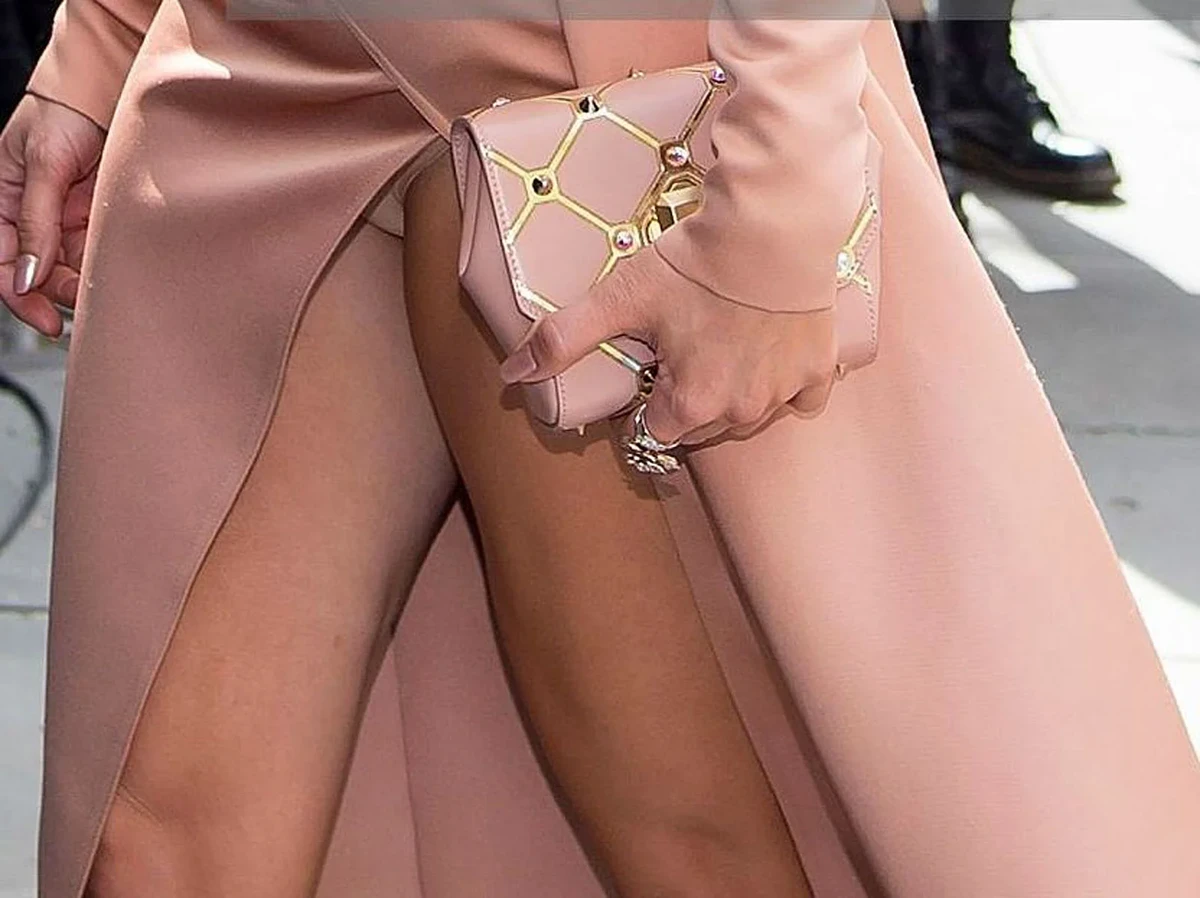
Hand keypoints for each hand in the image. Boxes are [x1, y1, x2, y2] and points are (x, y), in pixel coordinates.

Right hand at [0, 94, 103, 337]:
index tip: (45, 320)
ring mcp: (66, 222)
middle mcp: (33, 218)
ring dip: (86, 284)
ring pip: (71, 271)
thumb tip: (26, 275)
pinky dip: (106, 269)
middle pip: (39, 275)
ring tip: (106, 285)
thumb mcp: (44, 164)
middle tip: (87, 299)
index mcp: (3, 202)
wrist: (108, 94)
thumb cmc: (63, 115)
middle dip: (59, 292)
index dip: (19, 296)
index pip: (1, 263)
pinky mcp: (97, 222)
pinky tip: (119, 275)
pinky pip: (97, 257)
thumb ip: (35, 221)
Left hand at [499, 246, 838, 446]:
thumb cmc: (696, 263)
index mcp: (691, 406)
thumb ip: (563, 339)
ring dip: (734, 389)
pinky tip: (768, 345)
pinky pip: (800, 394)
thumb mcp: (621, 297)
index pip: (656, 432)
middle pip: (702, 426)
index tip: (650, 367)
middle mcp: (740, 412)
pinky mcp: (818, 370)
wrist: (774, 225)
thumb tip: (512, 376)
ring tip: (723, 339)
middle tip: (684, 346)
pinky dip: (785, 379)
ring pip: (750, 412)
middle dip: (689, 398)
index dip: (647, 401)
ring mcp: (783, 393)